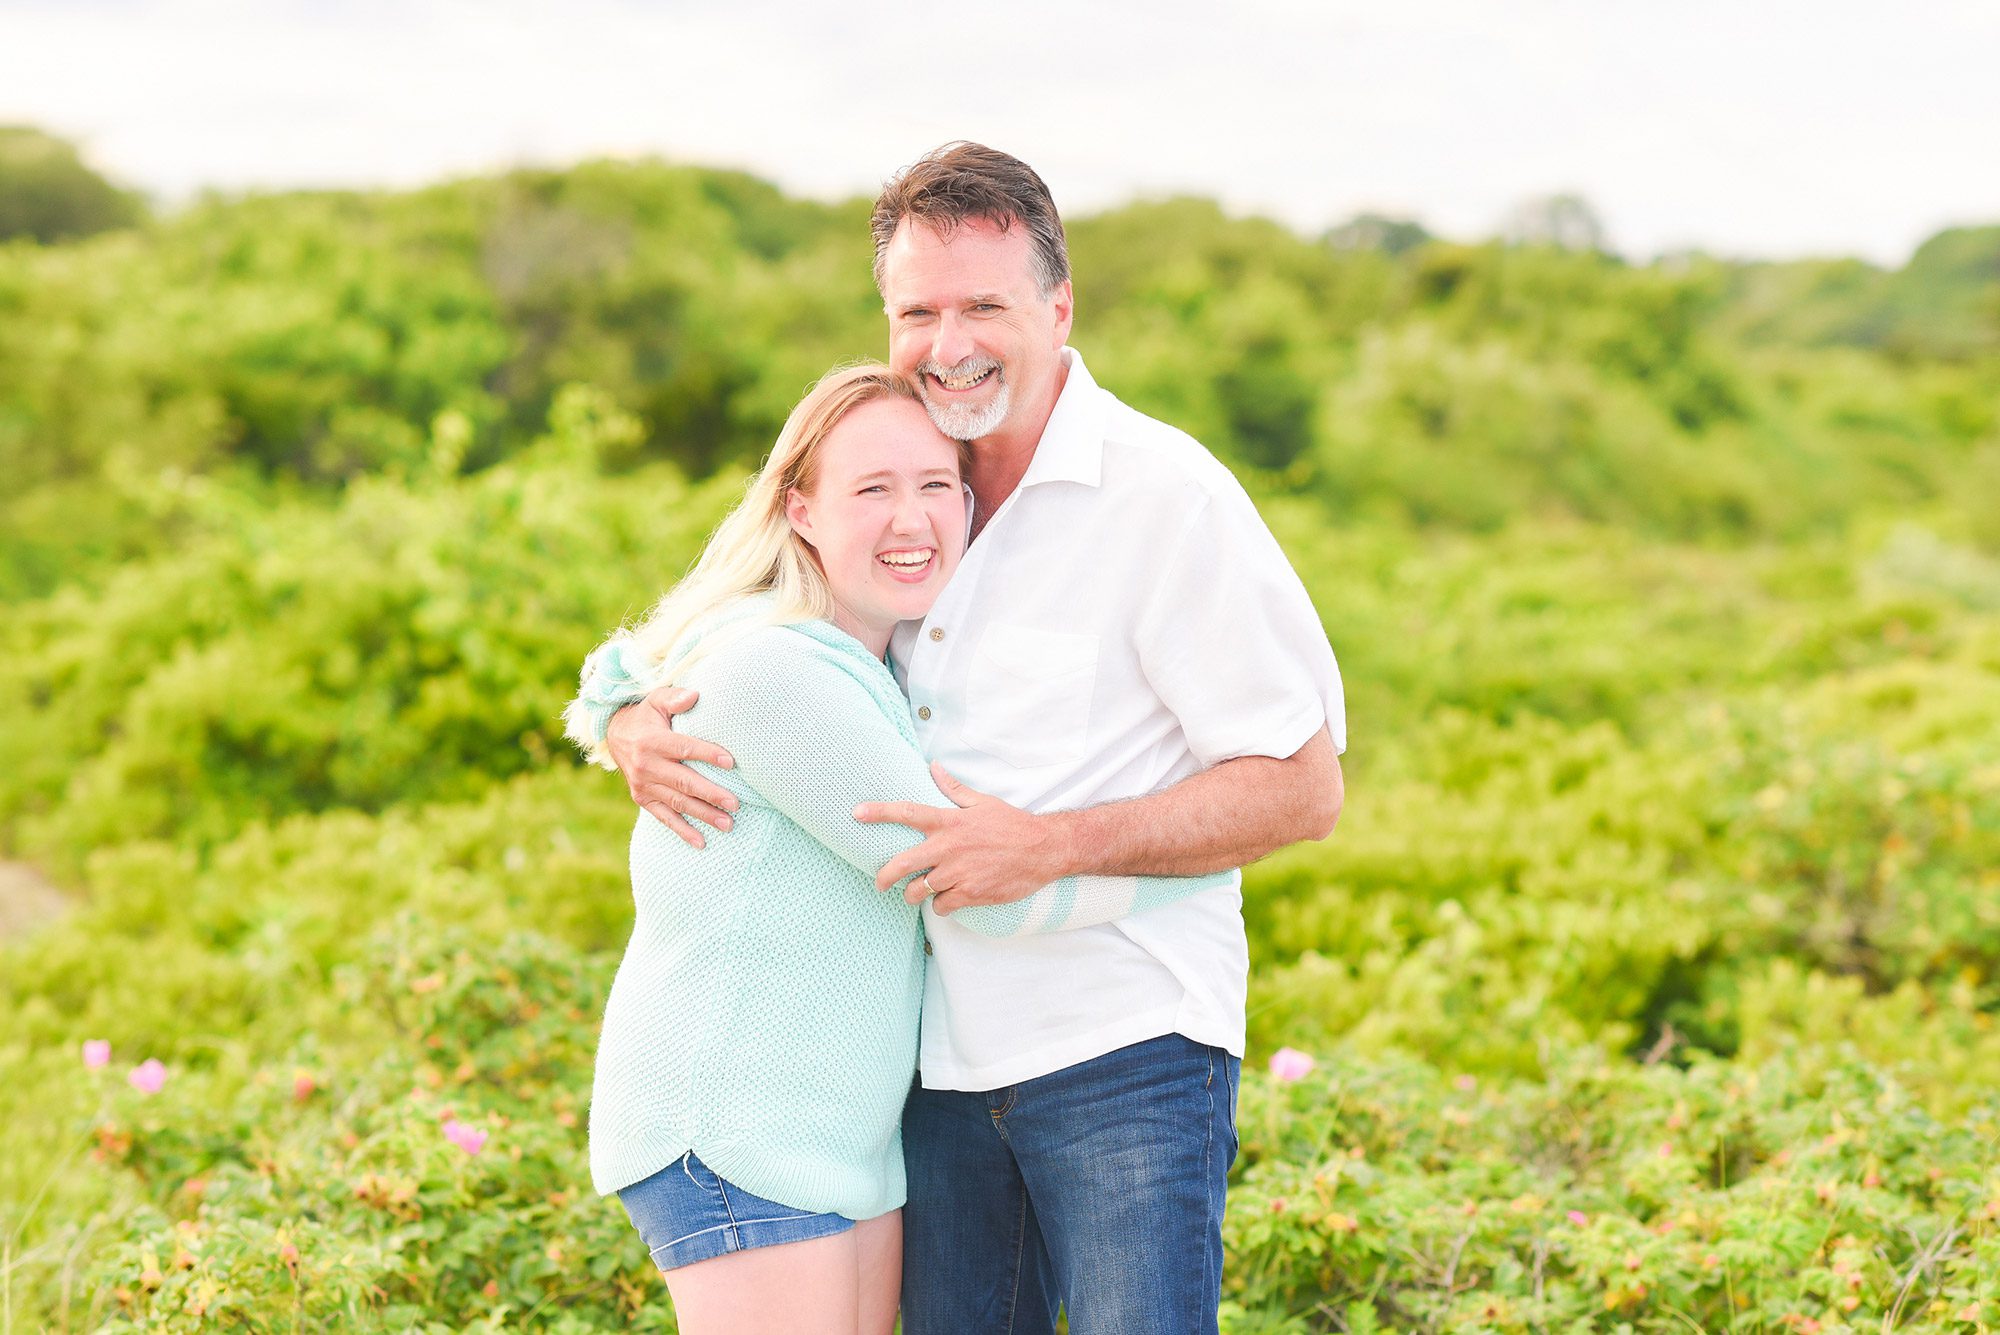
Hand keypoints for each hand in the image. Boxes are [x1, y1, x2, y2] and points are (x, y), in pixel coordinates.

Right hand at [606, 686, 738, 848]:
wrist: (615, 734)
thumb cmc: (647, 716)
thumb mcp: (656, 700)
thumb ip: (674, 698)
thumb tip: (695, 695)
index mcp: (653, 741)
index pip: (685, 749)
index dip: (708, 755)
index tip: (732, 763)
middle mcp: (647, 766)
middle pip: (684, 781)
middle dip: (710, 794)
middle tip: (735, 803)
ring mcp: (644, 785)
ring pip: (677, 802)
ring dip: (703, 815)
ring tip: (728, 823)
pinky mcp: (642, 798)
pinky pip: (664, 817)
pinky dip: (683, 831)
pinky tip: (702, 842)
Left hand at [856, 764, 1066, 914]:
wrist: (1044, 849)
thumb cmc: (1013, 825)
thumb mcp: (983, 802)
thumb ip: (954, 789)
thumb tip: (934, 767)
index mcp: (950, 822)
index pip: (907, 813)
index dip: (879, 812)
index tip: (856, 813)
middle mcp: (949, 847)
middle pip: (903, 863)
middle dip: (885, 876)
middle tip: (880, 882)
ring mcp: (959, 873)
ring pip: (920, 890)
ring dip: (915, 894)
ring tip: (918, 893)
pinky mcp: (971, 893)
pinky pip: (941, 906)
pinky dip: (940, 906)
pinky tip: (946, 901)